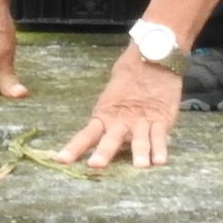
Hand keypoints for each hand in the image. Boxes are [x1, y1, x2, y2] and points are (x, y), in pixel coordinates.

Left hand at [54, 48, 182, 168]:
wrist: (153, 57)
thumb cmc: (129, 75)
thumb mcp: (111, 94)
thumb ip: (107, 114)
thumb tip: (99, 129)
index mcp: (105, 114)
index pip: (86, 134)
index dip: (74, 148)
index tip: (61, 160)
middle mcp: (121, 121)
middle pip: (110, 139)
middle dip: (103, 153)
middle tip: (96, 165)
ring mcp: (142, 121)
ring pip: (139, 140)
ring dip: (138, 153)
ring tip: (139, 165)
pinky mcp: (161, 120)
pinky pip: (160, 136)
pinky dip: (160, 149)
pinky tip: (160, 161)